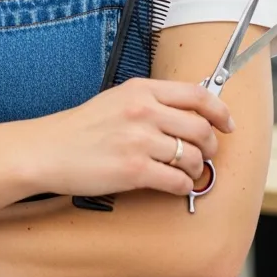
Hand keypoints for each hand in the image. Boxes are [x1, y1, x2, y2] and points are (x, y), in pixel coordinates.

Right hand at [34, 78, 233, 197]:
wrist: (48, 150)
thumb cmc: (81, 128)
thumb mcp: (117, 100)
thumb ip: (151, 101)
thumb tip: (188, 113)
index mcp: (141, 90)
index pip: (197, 94)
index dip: (220, 111)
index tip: (227, 124)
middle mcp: (143, 111)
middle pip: (201, 128)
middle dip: (211, 145)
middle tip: (206, 154)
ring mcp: (139, 140)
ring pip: (192, 156)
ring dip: (196, 168)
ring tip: (187, 172)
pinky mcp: (134, 170)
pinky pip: (177, 181)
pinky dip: (182, 186)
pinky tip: (173, 184)